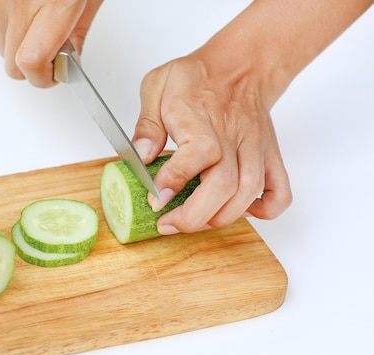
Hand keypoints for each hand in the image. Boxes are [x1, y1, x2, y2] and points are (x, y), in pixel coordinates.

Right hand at [0, 0, 102, 87]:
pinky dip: (5, 22)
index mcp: (53, 4)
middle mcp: (17, 3)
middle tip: (50, 47)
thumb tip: (70, 60)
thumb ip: (79, 30)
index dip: (43, 77)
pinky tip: (21, 4)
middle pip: (14, 65)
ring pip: (0, 47)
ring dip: (18, 42)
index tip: (53, 75)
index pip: (32, 63)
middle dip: (33, 65)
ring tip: (36, 15)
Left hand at [131, 54, 292, 234]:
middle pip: (225, 184)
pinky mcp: (270, 158)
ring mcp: (254, 149)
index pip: (198, 152)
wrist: (241, 66)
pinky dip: (264, 211)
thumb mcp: (157, 85)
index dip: (176, 179)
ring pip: (248, 193)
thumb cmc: (196, 78)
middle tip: (168, 223)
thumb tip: (140, 155)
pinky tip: (241, 212)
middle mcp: (233, 136)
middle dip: (194, 215)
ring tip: (193, 221)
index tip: (156, 200)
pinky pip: (280, 192)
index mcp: (200, 117)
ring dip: (220, 217)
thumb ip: (146, 124)